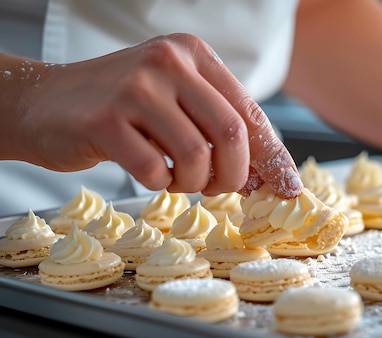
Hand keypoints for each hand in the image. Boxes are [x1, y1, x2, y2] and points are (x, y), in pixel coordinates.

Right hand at [7, 33, 301, 197]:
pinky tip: (148, 172)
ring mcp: (136, 88)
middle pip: (231, 134)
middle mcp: (168, 62)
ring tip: (177, 180)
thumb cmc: (118, 107)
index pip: (249, 113)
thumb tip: (264, 175)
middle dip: (234, 176)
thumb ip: (216, 126)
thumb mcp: (175, 101)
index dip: (273, 157)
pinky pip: (154, 170)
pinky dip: (158, 184)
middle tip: (218, 189)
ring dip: (193, 184)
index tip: (287, 188)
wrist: (43, 102)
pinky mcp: (105, 119)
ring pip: (197, 155)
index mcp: (193, 55)